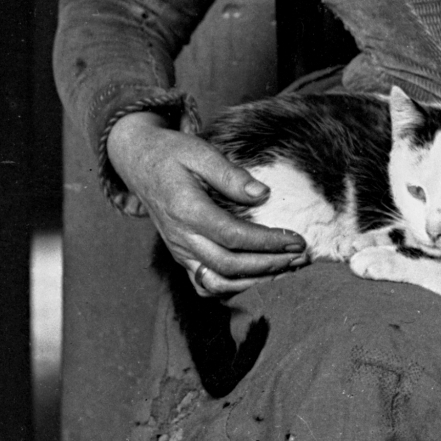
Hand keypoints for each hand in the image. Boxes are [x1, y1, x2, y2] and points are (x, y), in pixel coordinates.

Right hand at [105, 111, 306, 293]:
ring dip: (256, 280)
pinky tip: (258, 279)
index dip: (268, 242)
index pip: (234, 236)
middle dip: (270, 265)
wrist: (138, 163)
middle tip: (301, 257)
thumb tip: (262, 193)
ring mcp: (179, 250)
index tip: (297, 240)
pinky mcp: (181, 256)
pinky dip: (232, 288)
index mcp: (186, 210)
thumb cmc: (172, 154)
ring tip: (287, 269)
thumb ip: (229, 174)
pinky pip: (206, 283)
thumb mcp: (199, 152)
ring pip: (219, 281)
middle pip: (230, 265)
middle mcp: (181, 236)